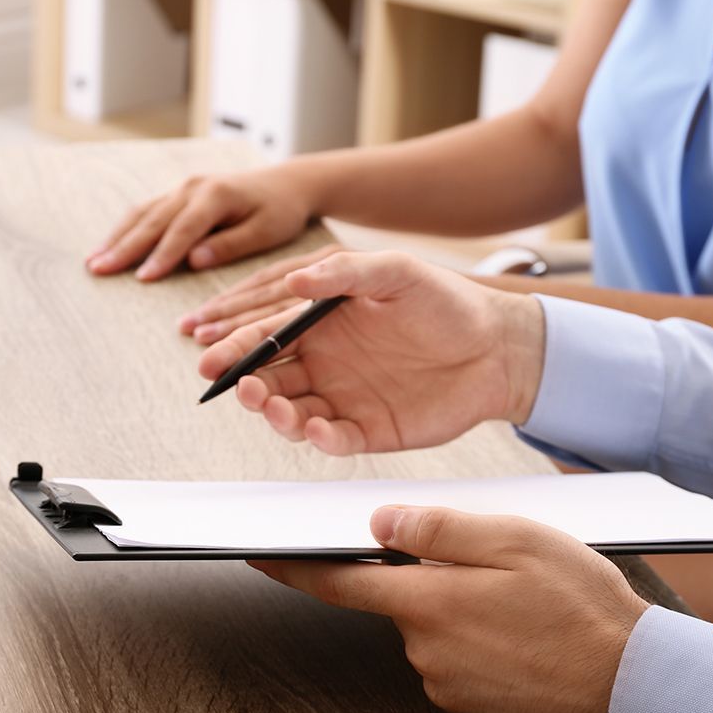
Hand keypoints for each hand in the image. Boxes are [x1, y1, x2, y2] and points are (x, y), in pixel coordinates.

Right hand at [86, 164, 313, 280]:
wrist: (286, 183)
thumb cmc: (280, 211)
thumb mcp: (266, 231)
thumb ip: (230, 245)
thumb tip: (194, 261)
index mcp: (216, 195)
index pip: (183, 230)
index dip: (162, 255)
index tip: (142, 278)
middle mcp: (193, 187)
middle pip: (153, 221)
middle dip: (124, 247)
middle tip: (98, 270)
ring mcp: (183, 188)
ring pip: (142, 214)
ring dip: (116, 239)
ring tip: (93, 262)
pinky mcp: (178, 194)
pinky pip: (146, 212)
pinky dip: (125, 230)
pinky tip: (109, 247)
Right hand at [198, 251, 545, 455]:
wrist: (499, 346)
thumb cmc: (447, 302)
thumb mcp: (396, 272)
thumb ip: (345, 273)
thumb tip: (298, 280)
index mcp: (320, 324)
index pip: (266, 338)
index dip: (236, 350)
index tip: (213, 359)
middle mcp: (324, 363)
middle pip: (269, 380)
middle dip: (247, 387)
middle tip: (244, 389)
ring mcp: (342, 398)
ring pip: (291, 413)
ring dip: (276, 415)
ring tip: (278, 409)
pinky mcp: (367, 430)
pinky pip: (331, 439)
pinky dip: (318, 439)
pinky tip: (318, 429)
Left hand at [251, 506, 647, 712]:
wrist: (636, 686)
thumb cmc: (583, 608)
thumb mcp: (516, 542)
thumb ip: (438, 530)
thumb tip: (378, 526)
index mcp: (427, 602)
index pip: (339, 583)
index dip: (294, 568)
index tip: (259, 555)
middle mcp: (423, 649)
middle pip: (400, 600)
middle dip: (428, 580)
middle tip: (496, 572)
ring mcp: (445, 684)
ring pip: (431, 630)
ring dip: (460, 612)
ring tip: (524, 608)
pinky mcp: (469, 708)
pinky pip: (454, 662)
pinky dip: (478, 645)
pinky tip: (523, 639)